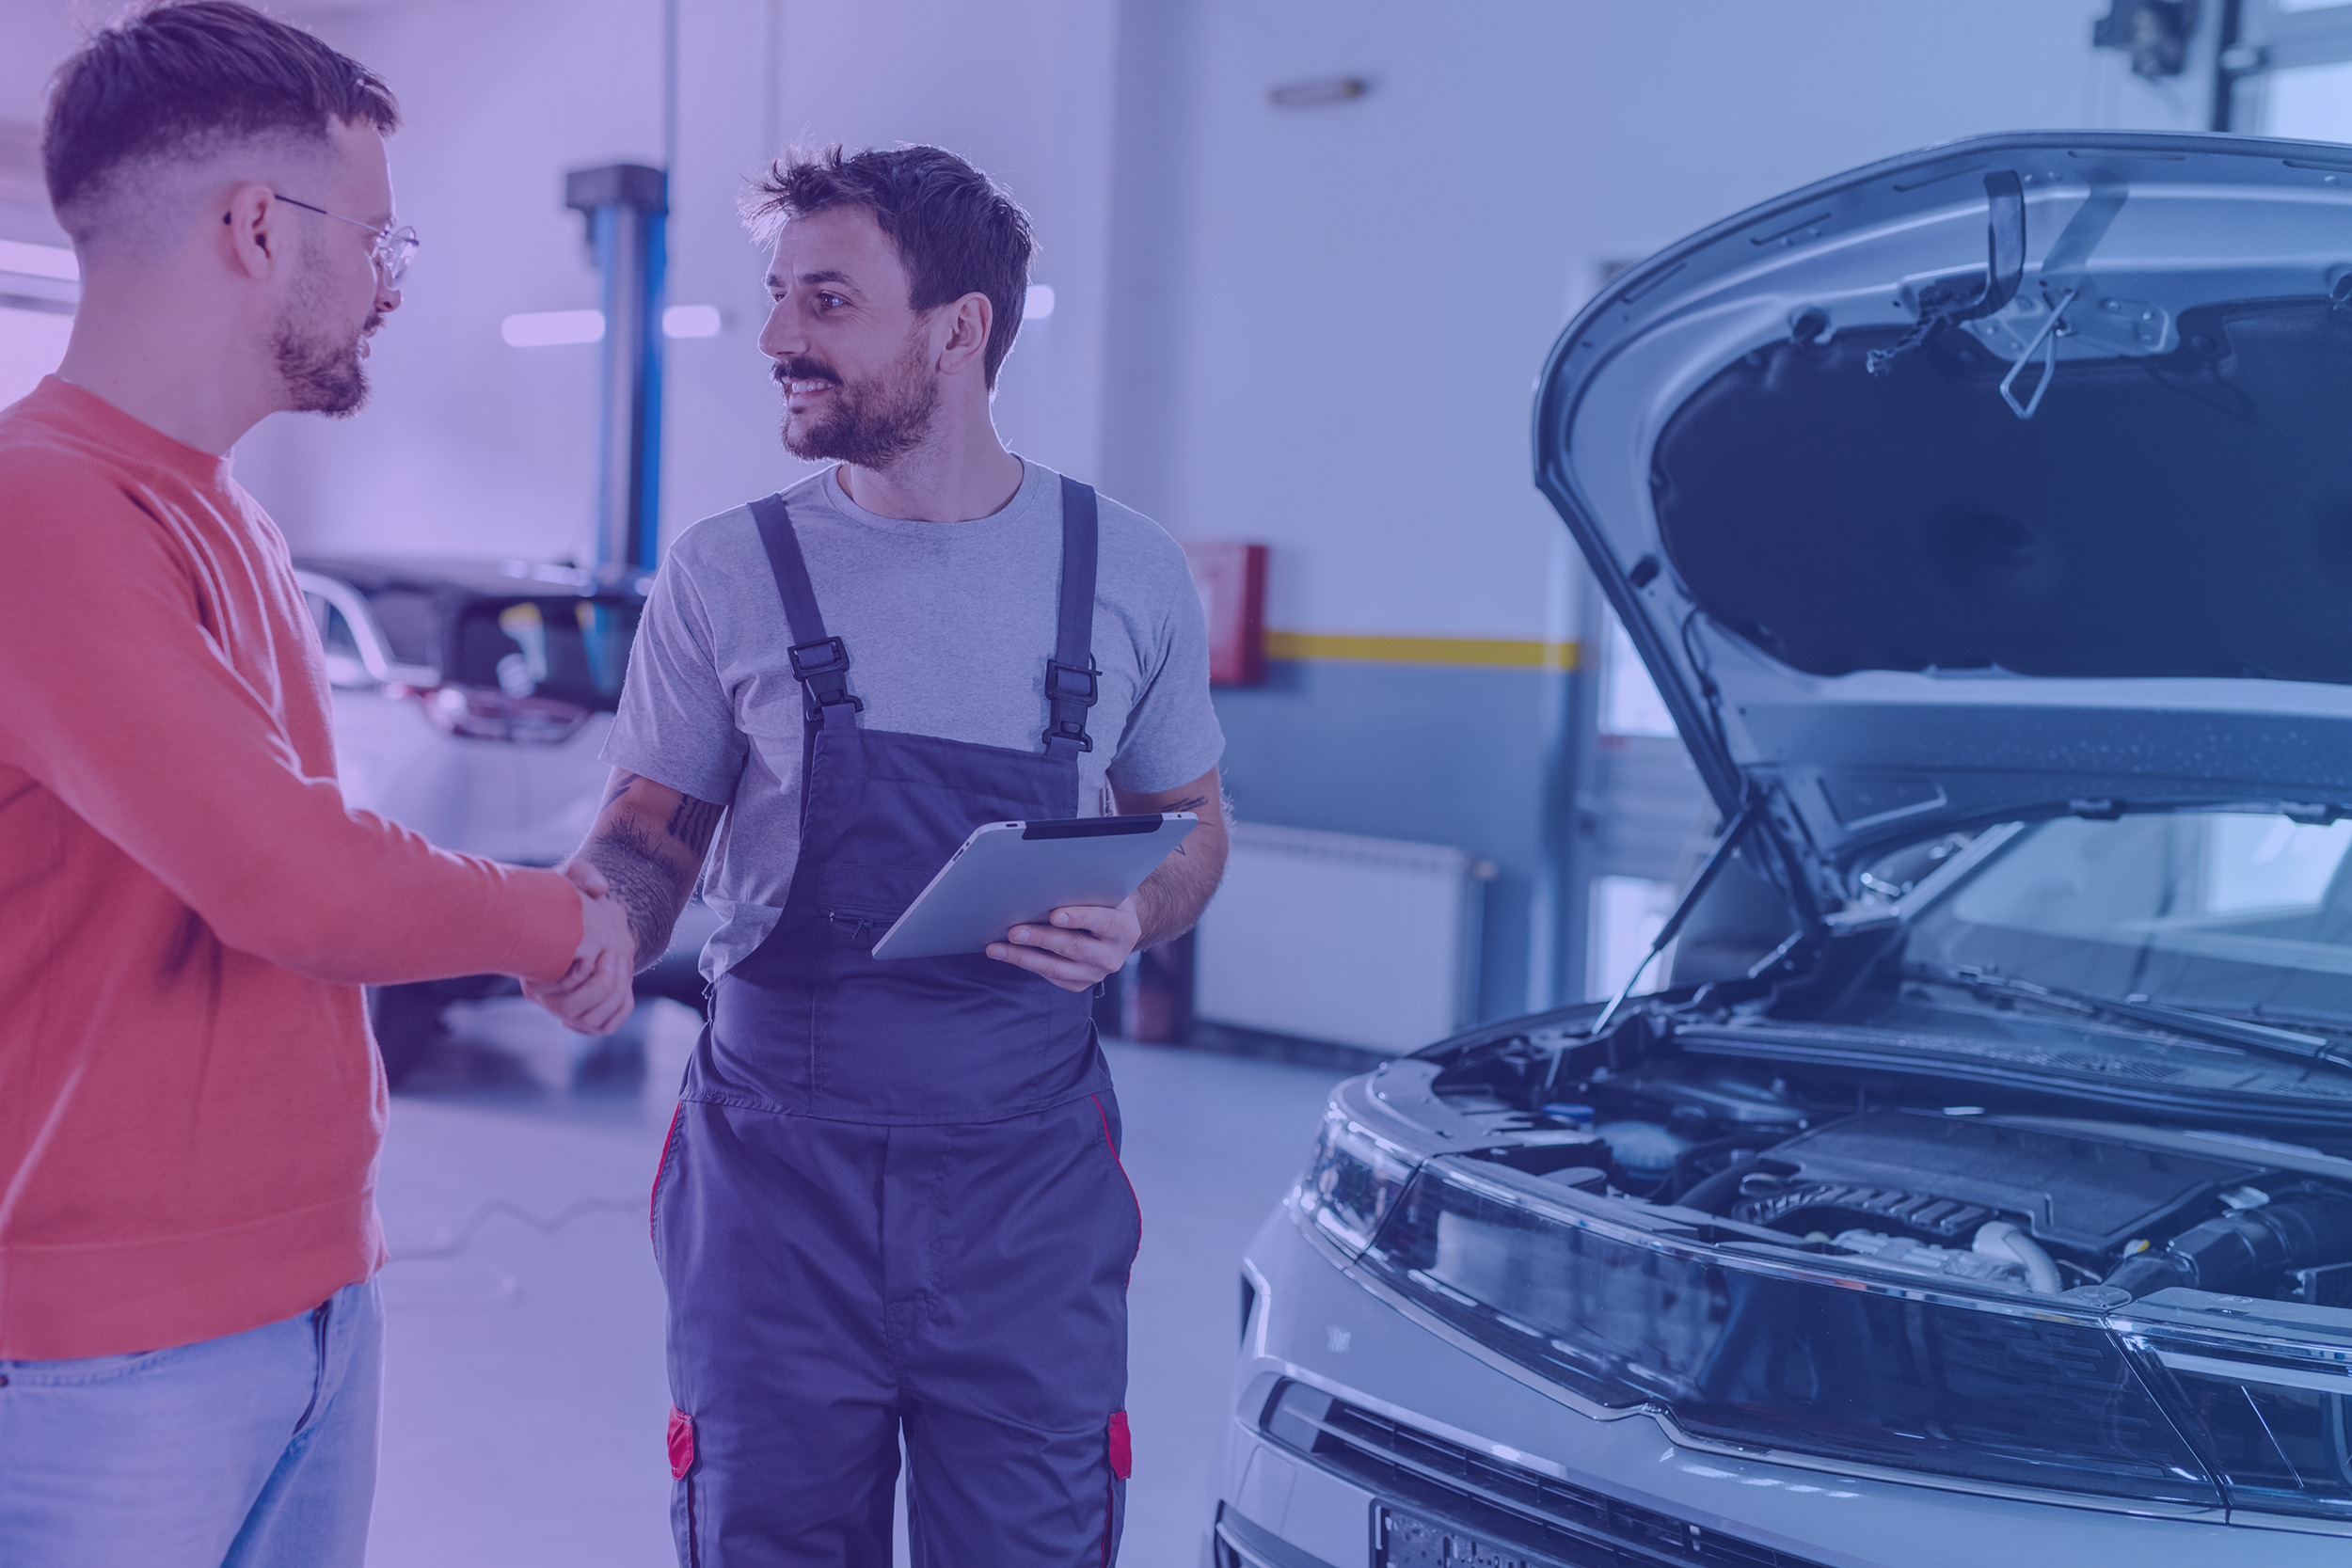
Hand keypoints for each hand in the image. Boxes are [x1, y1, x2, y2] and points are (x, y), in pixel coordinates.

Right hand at [522, 862, 636, 1034]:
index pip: (549, 989)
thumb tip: (601, 888)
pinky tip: (624, 979)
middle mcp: (542, 997)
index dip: (574, 976)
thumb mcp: (567, 881)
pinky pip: (608, 1024)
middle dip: (600, 984)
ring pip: (593, 1019)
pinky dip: (621, 1006)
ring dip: (614, 993)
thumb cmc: (564, 902)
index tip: (589, 957)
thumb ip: (582, 875)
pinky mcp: (586, 1018)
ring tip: (620, 962)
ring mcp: (563, 1010)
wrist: (575, 923)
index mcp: (533, 973)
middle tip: (613, 955)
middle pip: (571, 1009)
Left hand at [987, 898, 1141, 992]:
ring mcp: (1095, 974)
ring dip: (1022, 957)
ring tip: (997, 948)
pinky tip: (1005, 954)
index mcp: (1124, 929)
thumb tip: (1048, 881)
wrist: (1116, 930)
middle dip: (1040, 938)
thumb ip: (1085, 890)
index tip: (1055, 914)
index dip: (1079, 917)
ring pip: (1055, 968)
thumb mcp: (1104, 893)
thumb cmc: (1104, 902)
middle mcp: (1112, 956)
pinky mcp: (1079, 984)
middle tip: (1014, 931)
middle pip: (1073, 947)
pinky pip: (1049, 976)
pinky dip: (1025, 964)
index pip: (1103, 922)